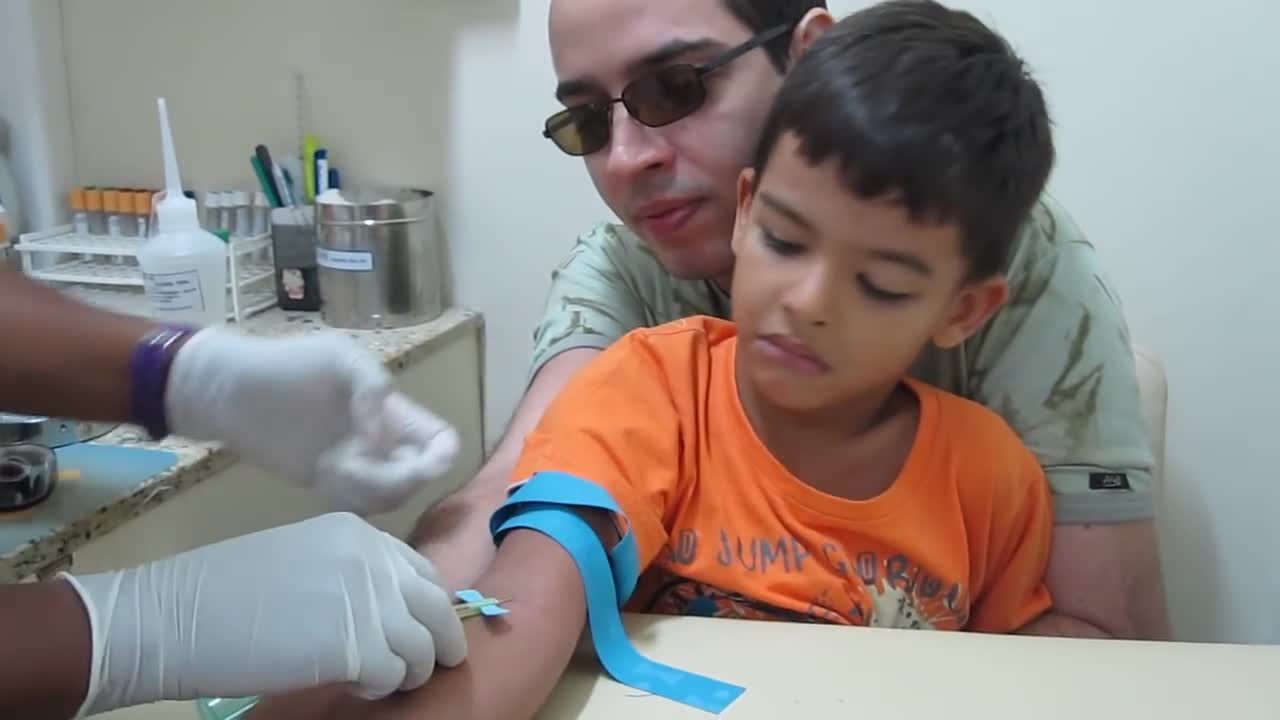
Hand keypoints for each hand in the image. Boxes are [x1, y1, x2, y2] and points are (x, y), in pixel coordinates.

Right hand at [61, 512, 467, 715]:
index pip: (420, 571)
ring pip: (424, 647)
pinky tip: (355, 685)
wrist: (172, 617)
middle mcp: (372, 560)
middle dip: (440, 640)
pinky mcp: (356, 648)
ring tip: (382, 680)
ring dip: (410, 670)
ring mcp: (368, 602)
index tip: (419, 628)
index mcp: (358, 533)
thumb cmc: (219, 590)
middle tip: (430, 665)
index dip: (425, 606)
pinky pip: (394, 674)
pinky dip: (381, 686)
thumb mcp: (300, 558)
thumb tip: (385, 607)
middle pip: (436, 607)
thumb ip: (348, 573)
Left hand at [164, 326, 460, 514]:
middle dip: (399, 480)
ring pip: (389, 497)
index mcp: (394, 410)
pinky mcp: (328, 484)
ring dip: (368, 491)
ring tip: (332, 469)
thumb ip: (373, 384)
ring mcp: (356, 465)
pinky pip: (357, 507)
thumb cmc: (287, 365)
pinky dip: (348, 502)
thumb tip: (379, 438)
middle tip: (357, 466)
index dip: (441, 457)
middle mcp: (382, 441)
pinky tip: (322, 480)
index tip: (421, 465)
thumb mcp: (339, 356)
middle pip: (418, 476)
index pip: (441, 441)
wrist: (230, 393)